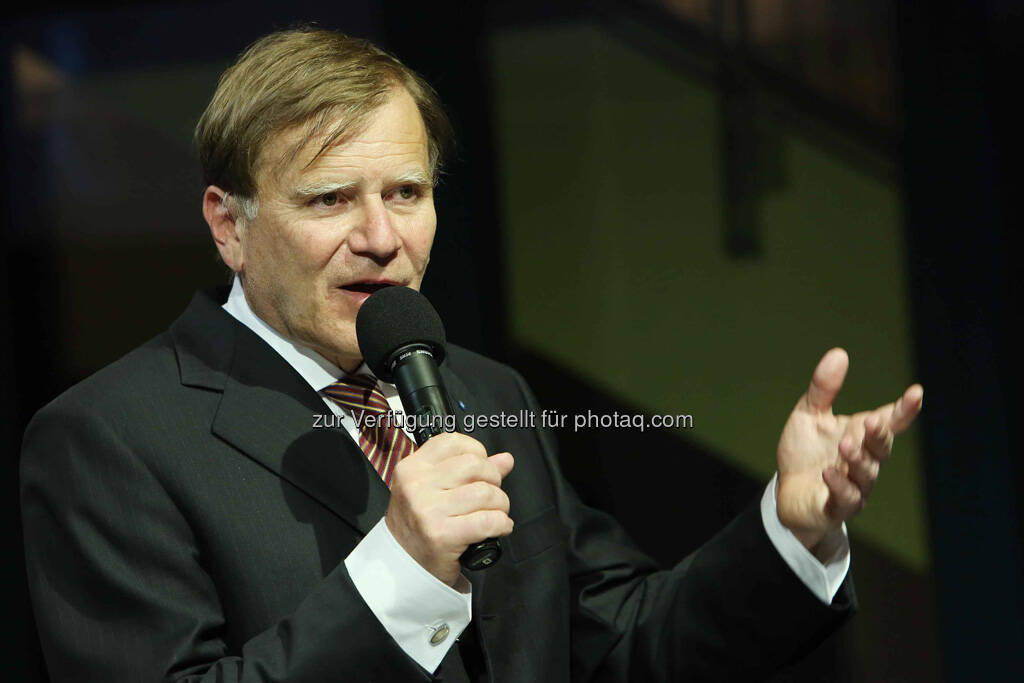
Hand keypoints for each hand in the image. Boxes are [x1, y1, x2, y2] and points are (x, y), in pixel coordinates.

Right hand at [385, 432, 514, 585]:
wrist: (402, 566)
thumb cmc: (420, 525)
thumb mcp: (434, 490)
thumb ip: (469, 471)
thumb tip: (505, 459)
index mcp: (412, 468)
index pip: (453, 442)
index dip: (477, 452)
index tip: (481, 469)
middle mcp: (416, 486)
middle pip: (474, 466)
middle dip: (494, 480)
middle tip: (491, 496)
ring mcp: (428, 511)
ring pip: (485, 493)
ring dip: (500, 505)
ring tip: (496, 513)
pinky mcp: (442, 535)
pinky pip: (487, 521)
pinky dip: (501, 524)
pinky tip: (499, 528)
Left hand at [776, 348, 922, 553]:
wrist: (788, 492)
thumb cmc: (805, 452)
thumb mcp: (808, 415)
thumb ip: (823, 389)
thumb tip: (839, 353)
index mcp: (861, 435)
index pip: (890, 421)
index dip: (905, 409)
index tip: (916, 392)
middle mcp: (865, 460)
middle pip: (882, 448)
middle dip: (880, 435)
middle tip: (872, 422)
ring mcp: (855, 485)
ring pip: (866, 473)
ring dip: (857, 458)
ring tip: (845, 445)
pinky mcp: (837, 506)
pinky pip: (846, 497)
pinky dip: (839, 484)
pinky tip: (828, 473)